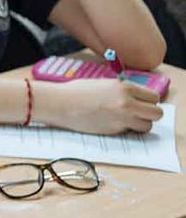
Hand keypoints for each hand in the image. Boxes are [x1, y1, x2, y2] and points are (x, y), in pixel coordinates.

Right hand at [43, 78, 161, 134]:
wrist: (60, 103)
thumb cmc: (77, 92)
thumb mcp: (104, 84)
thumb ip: (122, 91)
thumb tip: (136, 99)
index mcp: (125, 88)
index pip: (154, 97)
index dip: (148, 101)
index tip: (140, 103)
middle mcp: (127, 103)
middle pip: (157, 113)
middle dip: (149, 114)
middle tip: (138, 114)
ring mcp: (121, 118)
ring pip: (147, 126)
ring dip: (139, 124)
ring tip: (125, 121)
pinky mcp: (114, 131)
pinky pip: (129, 132)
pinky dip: (125, 130)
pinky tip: (112, 123)